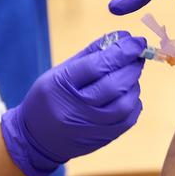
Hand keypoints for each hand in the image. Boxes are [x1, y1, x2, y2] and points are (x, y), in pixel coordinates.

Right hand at [1, 31, 145, 175]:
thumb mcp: (60, 71)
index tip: (137, 41)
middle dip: (132, 66)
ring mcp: (91, 127)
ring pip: (125, 103)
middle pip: (115, 85)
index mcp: (62, 84)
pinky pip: (129, 119)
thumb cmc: (49, 98)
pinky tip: (127, 94)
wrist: (37, 138)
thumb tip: (122, 37)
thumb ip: (91, 53)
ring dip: (134, 84)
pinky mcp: (103, 139)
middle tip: (137, 56)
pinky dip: (134, 102)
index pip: (98, 65)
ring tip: (129, 75)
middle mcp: (76, 108)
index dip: (122, 51)